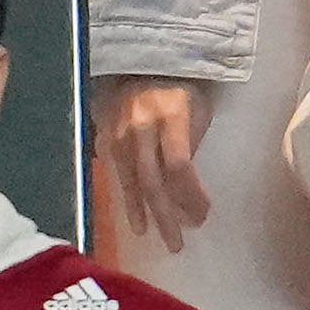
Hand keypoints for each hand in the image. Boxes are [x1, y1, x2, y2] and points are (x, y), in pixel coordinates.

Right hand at [97, 77, 213, 252]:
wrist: (141, 64)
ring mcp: (119, 136)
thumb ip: (191, 145)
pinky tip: (138, 220)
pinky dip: (130, 200)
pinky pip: (120, 177)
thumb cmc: (182, 89)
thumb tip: (186, 187)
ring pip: (133, 184)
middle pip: (154, 182)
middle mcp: (142, 129)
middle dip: (167, 216)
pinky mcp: (105, 142)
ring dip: (147, 214)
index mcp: (172, 117)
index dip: (190, 195)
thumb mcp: (198, 110)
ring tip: (159, 238)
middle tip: (178, 244)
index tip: (203, 216)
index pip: (180, 166)